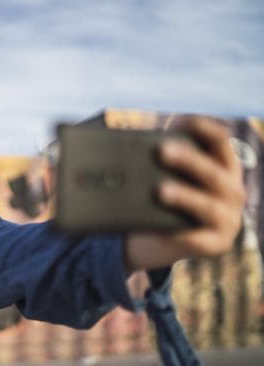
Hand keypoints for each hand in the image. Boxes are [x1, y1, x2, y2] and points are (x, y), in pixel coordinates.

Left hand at [125, 116, 246, 270]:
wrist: (159, 239)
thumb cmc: (162, 198)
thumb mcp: (165, 175)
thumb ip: (161, 160)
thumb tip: (131, 145)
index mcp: (225, 167)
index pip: (220, 140)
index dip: (201, 128)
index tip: (178, 120)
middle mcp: (233, 191)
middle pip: (212, 172)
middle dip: (188, 160)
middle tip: (162, 150)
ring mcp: (228, 219)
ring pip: (207, 206)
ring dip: (184, 196)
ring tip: (160, 190)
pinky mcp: (216, 245)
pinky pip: (196, 239)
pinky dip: (179, 234)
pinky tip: (161, 229)